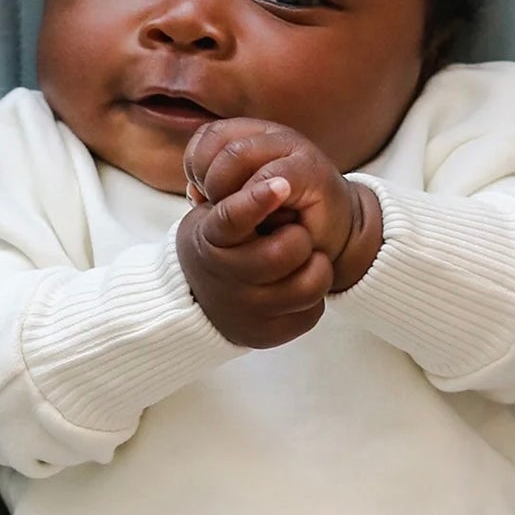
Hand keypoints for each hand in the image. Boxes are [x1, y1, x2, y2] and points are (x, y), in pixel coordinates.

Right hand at [176, 154, 331, 349]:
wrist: (200, 300)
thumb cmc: (216, 242)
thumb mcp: (210, 214)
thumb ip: (233, 192)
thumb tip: (275, 181)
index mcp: (210, 238)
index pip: (231, 219)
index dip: (257, 201)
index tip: (281, 184)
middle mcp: (226, 279)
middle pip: (283, 253)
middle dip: (297, 235)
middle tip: (292, 230)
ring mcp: (248, 310)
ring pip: (309, 285)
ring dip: (315, 264)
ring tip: (304, 256)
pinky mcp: (270, 334)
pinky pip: (313, 310)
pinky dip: (312, 291)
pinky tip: (297, 281)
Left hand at [185, 118, 383, 296]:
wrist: (333, 236)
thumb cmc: (284, 223)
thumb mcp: (244, 205)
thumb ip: (219, 193)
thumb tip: (193, 191)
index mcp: (252, 137)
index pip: (208, 136)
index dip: (196, 166)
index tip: (206, 198)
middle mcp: (272, 134)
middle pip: (218, 142)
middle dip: (210, 182)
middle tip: (223, 211)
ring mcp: (294, 148)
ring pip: (237, 155)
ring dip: (229, 193)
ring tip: (243, 217)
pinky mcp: (312, 171)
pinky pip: (271, 178)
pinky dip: (258, 201)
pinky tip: (264, 219)